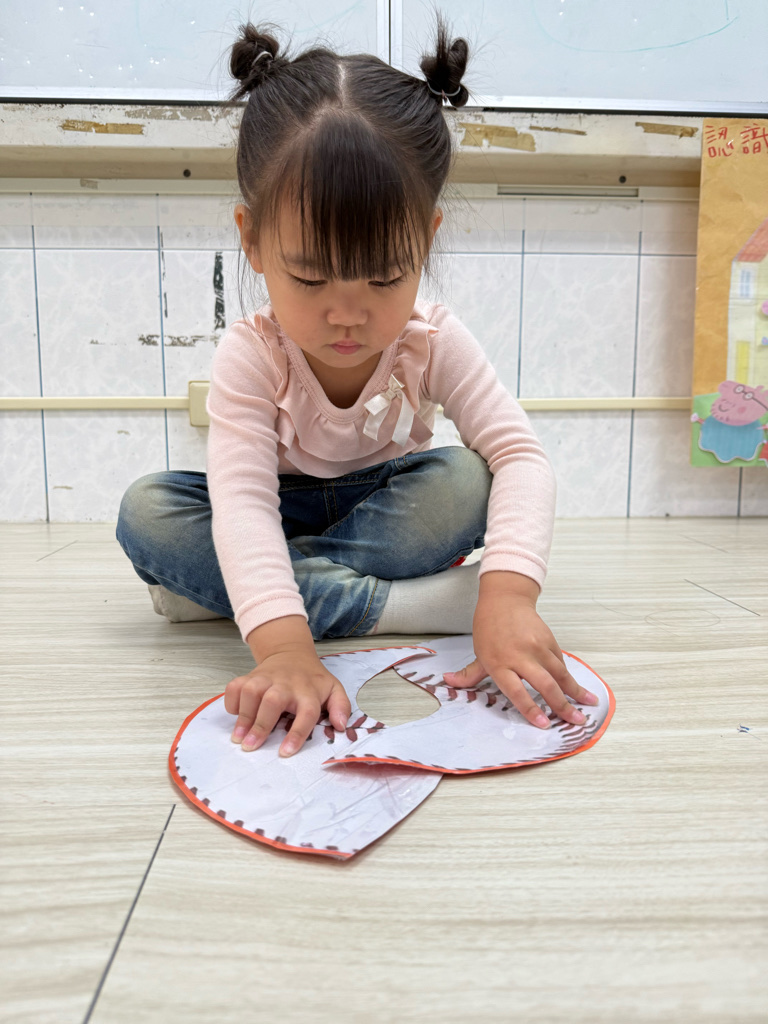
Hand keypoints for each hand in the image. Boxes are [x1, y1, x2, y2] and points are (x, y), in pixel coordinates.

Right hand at [224, 649, 350, 756]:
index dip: (297, 733)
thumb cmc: (311, 680)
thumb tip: (341, 726)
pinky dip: (231, 701)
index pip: (306, 712)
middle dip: (261, 724)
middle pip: (273, 701)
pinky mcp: (249, 675)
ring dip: (243, 715)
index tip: (285, 752)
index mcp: (308, 692)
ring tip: (238, 738)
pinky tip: (236, 715)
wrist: (291, 652)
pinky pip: (235, 686)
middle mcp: (286, 684)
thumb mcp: (333, 689)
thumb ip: (341, 707)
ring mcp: (265, 678)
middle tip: (250, 747)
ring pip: (251, 691)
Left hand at [443, 572, 598, 729]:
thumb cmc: (489, 628)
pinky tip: (577, 688)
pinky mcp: (549, 640)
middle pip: (544, 684)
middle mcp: (520, 656)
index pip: (516, 691)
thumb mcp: (479, 652)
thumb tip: (449, 682)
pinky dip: (569, 677)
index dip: (530, 708)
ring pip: (560, 673)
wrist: (505, 599)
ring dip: (575, 691)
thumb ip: (469, 674)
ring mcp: (537, 647)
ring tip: (588, 705)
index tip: (543, 723)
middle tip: (576, 721)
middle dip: (562, 706)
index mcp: (499, 662)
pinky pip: (561, 663)